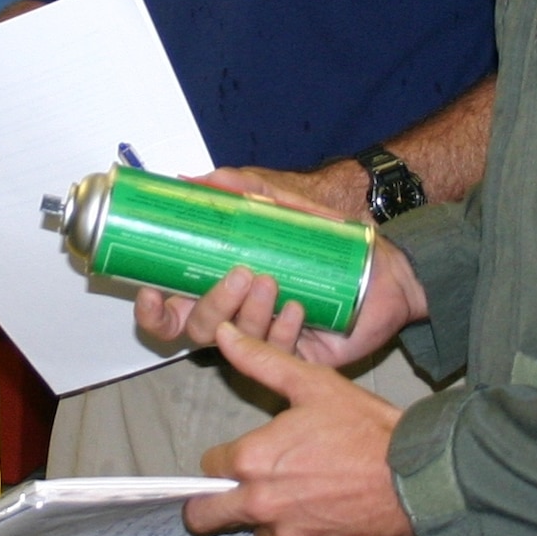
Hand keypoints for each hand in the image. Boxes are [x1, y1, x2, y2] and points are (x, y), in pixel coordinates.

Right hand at [134, 172, 428, 368]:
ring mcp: (264, 340)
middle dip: (208, 306)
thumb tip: (195, 177)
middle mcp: (238, 317)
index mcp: (222, 286)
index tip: (150, 292)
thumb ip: (245, 188)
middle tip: (238, 274)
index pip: (171, 310)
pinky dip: (283, 329)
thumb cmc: (332, 241)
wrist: (386, 269)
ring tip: (270, 281)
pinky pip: (276, 353)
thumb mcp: (287, 206)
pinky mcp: (295, 358)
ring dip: (247, 312)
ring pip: (233, 341)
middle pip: (195, 330)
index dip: (153, 310)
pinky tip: (298, 309)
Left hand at [185, 327, 415, 535]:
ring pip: (253, 532)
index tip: (243, 453)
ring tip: (293, 495)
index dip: (225, 457)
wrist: (415, 476)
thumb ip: (260, 361)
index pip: (210, 466)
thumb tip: (224, 334)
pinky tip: (320, 511)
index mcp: (253, 459)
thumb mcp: (313, 383)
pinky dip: (296, 533)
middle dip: (210, 505)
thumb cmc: (364, 428)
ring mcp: (287, 535)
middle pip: (206, 517)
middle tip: (231, 493)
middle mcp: (260, 504)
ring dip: (262, 518)